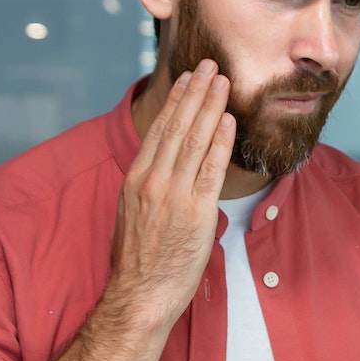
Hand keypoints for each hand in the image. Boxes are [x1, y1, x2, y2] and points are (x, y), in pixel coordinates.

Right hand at [105, 59, 236, 329]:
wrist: (141, 295)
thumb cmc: (138, 261)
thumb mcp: (131, 215)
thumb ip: (147, 189)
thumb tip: (160, 171)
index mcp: (135, 180)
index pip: (159, 130)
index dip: (176, 101)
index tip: (188, 79)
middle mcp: (153, 181)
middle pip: (178, 126)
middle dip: (196, 92)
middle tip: (210, 65)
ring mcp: (174, 195)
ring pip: (195, 140)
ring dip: (211, 106)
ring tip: (223, 82)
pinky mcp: (197, 212)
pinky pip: (212, 168)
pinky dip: (221, 141)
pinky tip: (229, 120)